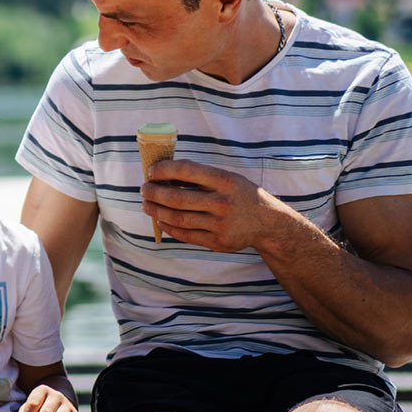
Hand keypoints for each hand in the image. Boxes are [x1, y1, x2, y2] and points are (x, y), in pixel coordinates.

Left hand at [143, 158, 293, 251]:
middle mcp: (223, 203)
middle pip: (177, 198)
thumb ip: (200, 176)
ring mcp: (221, 225)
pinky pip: (185, 235)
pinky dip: (168, 226)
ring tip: (146, 204)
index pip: (187, 171)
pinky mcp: (218, 242)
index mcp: (225, 181)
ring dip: (156, 211)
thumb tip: (161, 173)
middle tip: (144, 189)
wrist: (268, 222)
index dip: (164, 170)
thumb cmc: (239, 194)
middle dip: (154, 193)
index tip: (151, 171)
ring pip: (178, 219)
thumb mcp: (227, 178)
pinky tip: (160, 219)